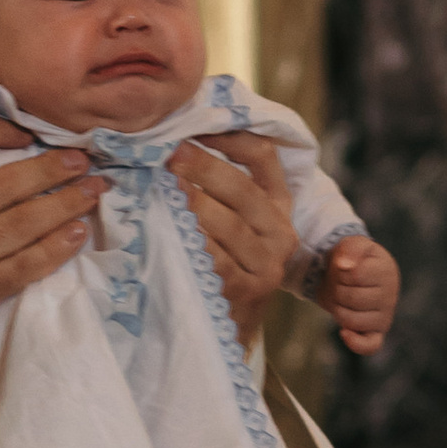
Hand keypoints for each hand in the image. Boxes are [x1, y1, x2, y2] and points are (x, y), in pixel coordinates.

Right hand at [0, 116, 99, 381]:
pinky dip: (57, 247)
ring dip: (65, 204)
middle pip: (1, 183)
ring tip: (94, 190)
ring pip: (21, 223)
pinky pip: (25, 265)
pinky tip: (78, 233)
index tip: (27, 135)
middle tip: (83, 159)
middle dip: (50, 169)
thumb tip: (2, 149)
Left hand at [169, 131, 294, 348]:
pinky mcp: (247, 291)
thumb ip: (221, 186)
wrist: (232, 323)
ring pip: (230, 226)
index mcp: (278, 204)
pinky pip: (218, 261)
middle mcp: (280, 232)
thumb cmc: (225, 259)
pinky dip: (193, 242)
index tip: (196, 124)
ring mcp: (267, 264)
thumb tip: (179, 136)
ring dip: (195, 204)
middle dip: (207, 168)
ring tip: (166, 186)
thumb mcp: (233, 221)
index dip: (231, 136)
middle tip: (172, 153)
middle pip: (245, 190)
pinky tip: (169, 228)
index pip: (264, 156)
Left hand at [322, 235, 399, 356]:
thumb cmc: (354, 260)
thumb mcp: (352, 245)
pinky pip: (370, 345)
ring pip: (352, 320)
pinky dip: (356, 342)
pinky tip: (343, 332)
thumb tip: (345, 266)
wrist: (352, 274)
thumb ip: (351, 249)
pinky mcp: (377, 332)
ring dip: (337, 309)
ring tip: (341, 298)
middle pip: (350, 298)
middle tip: (339, 284)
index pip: (355, 275)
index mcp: (387, 272)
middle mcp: (390, 296)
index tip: (342, 267)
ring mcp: (385, 316)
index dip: (340, 272)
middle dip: (336, 290)